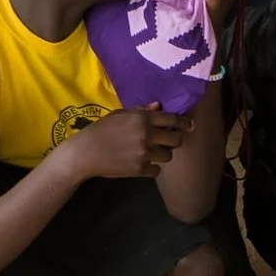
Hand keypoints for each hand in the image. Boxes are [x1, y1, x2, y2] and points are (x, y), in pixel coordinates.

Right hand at [65, 104, 189, 181]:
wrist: (86, 153)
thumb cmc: (101, 130)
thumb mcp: (120, 115)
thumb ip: (141, 110)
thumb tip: (159, 106)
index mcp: (142, 118)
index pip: (172, 119)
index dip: (183, 122)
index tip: (189, 125)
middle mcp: (146, 135)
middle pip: (176, 139)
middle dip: (176, 139)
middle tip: (171, 140)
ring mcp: (144, 153)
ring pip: (168, 155)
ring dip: (163, 154)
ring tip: (154, 152)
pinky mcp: (140, 169)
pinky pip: (157, 170)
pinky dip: (153, 167)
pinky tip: (144, 163)